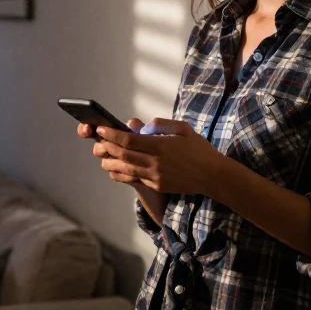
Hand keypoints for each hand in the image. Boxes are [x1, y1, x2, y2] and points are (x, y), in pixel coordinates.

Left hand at [86, 118, 229, 194]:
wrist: (213, 176)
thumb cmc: (199, 149)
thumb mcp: (183, 129)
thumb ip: (161, 124)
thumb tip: (143, 126)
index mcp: (161, 145)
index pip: (128, 139)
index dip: (111, 134)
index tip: (101, 128)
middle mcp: (155, 161)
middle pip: (123, 154)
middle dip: (107, 146)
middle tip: (98, 140)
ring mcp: (155, 175)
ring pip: (125, 169)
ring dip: (110, 162)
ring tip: (102, 156)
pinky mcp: (157, 185)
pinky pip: (135, 178)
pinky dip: (122, 173)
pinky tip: (116, 168)